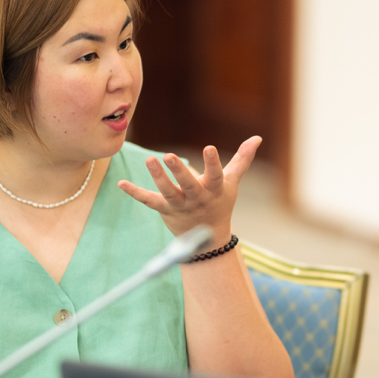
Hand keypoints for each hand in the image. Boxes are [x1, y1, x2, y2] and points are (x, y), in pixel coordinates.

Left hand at [117, 136, 261, 238]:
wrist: (208, 239)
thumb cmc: (220, 203)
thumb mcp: (232, 182)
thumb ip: (242, 159)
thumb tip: (257, 138)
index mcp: (214, 189)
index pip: (215, 175)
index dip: (212, 163)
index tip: (209, 147)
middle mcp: (197, 198)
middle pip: (188, 185)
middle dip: (178, 171)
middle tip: (168, 155)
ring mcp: (180, 206)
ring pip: (168, 193)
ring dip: (158, 177)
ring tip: (149, 160)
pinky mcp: (165, 211)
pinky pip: (148, 201)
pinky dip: (134, 193)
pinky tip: (121, 184)